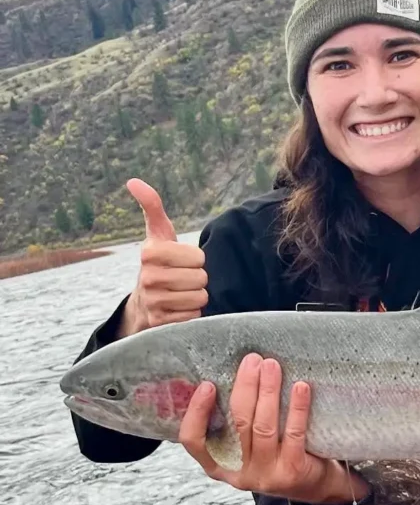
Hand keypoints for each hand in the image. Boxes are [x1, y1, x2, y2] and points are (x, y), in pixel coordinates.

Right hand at [119, 178, 207, 337]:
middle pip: (201, 278)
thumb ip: (153, 207)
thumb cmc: (160, 262)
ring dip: (196, 297)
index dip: (196, 259)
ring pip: (199, 297)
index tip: (183, 260)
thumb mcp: (159, 234)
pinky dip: (191, 313)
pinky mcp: (160, 323)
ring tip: (181, 293)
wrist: (144, 302)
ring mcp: (152, 302)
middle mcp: (147, 277)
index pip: (198, 257)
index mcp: (149, 253)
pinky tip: (178, 309)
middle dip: (198, 279)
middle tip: (183, 279)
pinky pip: (193, 316)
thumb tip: (133, 181)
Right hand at [179, 353, 370, 504]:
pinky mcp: (292, 472)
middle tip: (253, 360)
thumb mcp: (248, 444)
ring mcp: (265, 475)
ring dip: (268, 392)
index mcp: (218, 464)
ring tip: (272, 366)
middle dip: (245, 387)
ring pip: (263, 427)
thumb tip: (237, 372)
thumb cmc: (276, 452)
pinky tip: (300, 387)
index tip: (207, 384)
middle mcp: (238, 474)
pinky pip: (293, 434)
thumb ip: (236, 420)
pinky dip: (297, 408)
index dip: (197, 413)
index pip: (194, 442)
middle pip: (237, 425)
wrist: (313, 484)